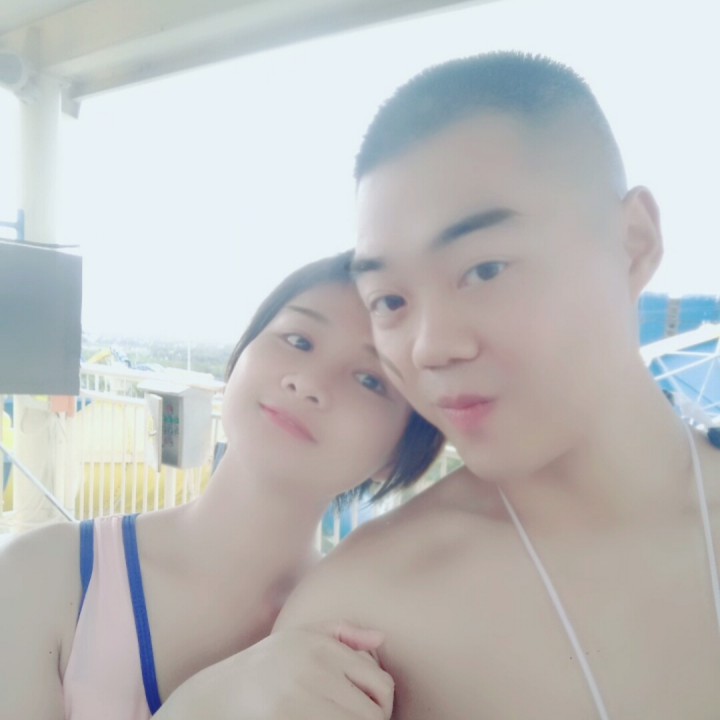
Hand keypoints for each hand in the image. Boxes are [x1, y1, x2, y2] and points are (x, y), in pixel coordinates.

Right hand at [156, 621, 393, 719]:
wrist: (220, 692)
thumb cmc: (268, 663)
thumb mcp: (302, 636)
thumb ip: (343, 633)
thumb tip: (381, 640)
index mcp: (322, 646)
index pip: (380, 682)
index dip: (385, 703)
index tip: (375, 711)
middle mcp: (314, 667)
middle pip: (372, 713)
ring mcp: (298, 695)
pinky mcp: (284, 716)